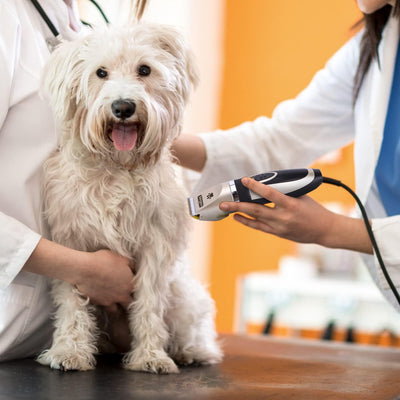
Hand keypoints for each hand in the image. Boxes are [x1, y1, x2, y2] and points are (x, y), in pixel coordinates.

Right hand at [75, 249, 134, 309]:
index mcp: (130, 285)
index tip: (134, 289)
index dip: (136, 290)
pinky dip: (104, 305)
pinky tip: (103, 301)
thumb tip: (134, 269)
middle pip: (128, 305)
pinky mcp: (97, 303)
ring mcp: (109, 301)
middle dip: (128, 303)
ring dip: (117, 308)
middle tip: (126, 301)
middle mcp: (121, 296)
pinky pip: (103, 308)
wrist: (85, 269)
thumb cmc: (104, 261)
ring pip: (116, 311)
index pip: (138, 292)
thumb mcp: (122, 258)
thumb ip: (131, 265)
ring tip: (115, 305)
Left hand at [219, 177, 371, 253]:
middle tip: (224, 202)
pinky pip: (259, 227)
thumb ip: (285, 191)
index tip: (244, 180)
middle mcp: (283, 217)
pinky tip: (238, 217)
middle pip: (256, 210)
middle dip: (238, 205)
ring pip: (255, 219)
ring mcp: (279, 227)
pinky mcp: (278, 233)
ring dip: (239, 214)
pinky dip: (247, 222)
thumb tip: (268, 182)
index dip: (255, 186)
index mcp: (291, 205)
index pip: (269, 194)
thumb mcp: (301, 196)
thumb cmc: (314, 210)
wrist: (324, 230)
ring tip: (226, 209)